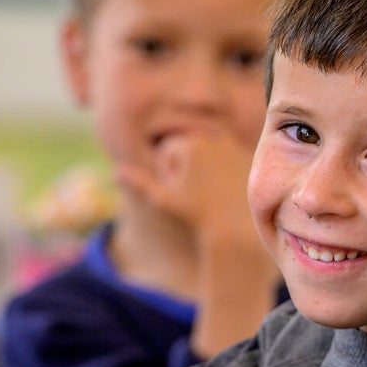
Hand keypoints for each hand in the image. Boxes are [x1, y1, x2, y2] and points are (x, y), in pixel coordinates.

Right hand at [116, 130, 258, 247]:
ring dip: (206, 169)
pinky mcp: (249, 154)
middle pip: (189, 151)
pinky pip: (228, 160)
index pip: (169, 153)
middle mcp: (212, 138)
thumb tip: (117, 171)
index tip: (183, 191)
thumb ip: (140, 183)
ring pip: (208, 155)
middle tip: (199, 193)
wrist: (237, 227)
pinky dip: (227, 171)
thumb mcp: (164, 200)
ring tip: (213, 192)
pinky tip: (229, 189)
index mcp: (189, 144)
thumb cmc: (196, 215)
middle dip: (188, 169)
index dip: (170, 175)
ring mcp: (233, 145)